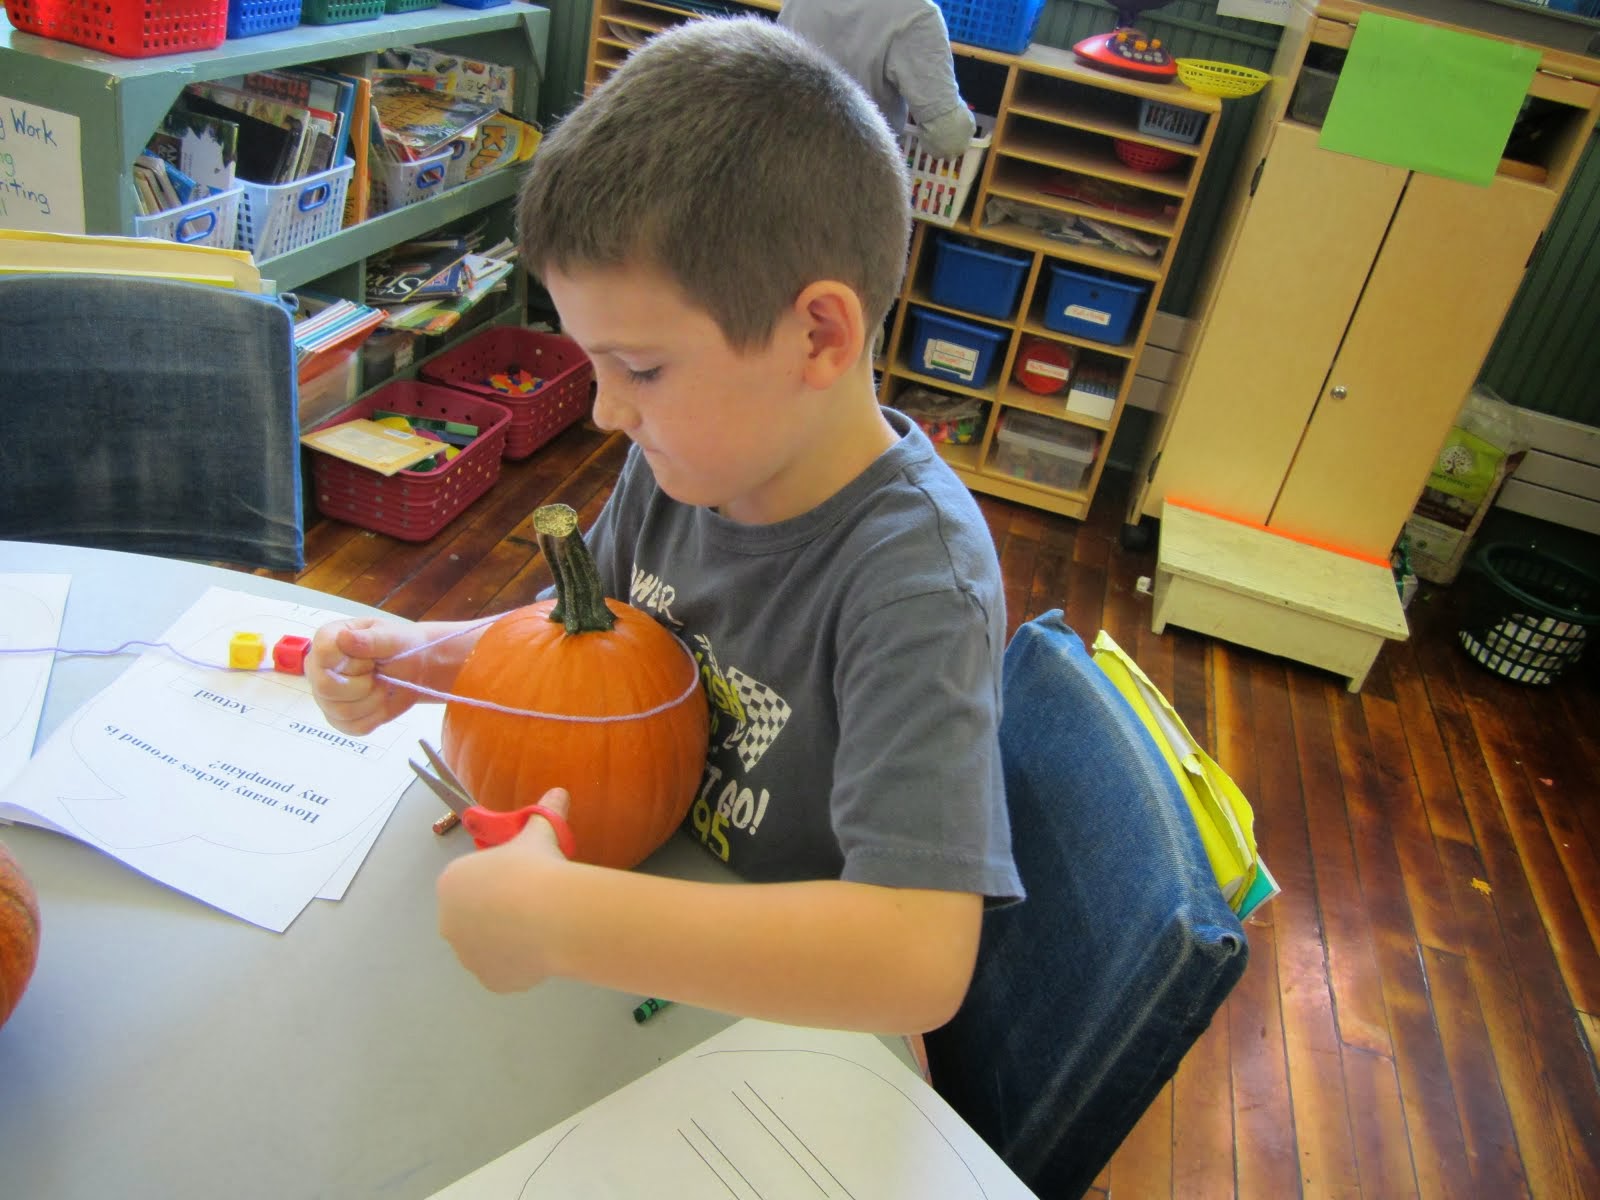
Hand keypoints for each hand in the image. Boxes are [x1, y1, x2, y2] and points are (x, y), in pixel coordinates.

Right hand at [306, 616, 434, 734]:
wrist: (414, 669)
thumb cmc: (401, 647)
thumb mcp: (392, 637)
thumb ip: (369, 639)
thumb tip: (343, 638)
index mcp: (328, 639)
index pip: (323, 654)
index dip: (353, 662)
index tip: (371, 660)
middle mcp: (318, 668)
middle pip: (326, 687)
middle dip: (363, 684)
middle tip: (378, 674)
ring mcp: (325, 696)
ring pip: (341, 710)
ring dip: (373, 700)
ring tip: (382, 685)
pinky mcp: (337, 718)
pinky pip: (352, 727)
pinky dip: (374, 716)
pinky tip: (380, 701)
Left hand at [436, 787, 573, 992]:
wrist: (549, 914)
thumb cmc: (533, 867)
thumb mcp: (540, 832)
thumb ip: (545, 813)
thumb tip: (559, 792)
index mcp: (452, 883)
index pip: (469, 881)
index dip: (497, 880)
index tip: (521, 877)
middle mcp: (449, 922)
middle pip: (473, 916)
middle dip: (497, 912)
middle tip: (532, 902)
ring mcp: (468, 955)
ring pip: (487, 946)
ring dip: (506, 939)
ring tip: (541, 926)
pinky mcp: (489, 980)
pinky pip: (503, 970)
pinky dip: (519, 964)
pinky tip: (542, 948)